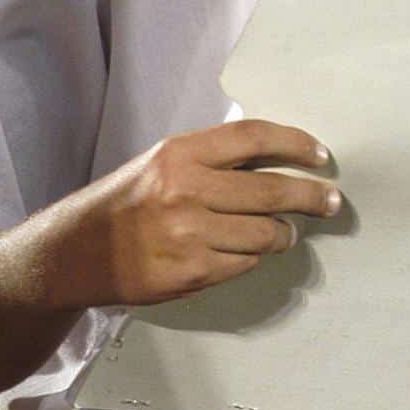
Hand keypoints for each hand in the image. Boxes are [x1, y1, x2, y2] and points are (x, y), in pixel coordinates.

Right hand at [42, 119, 341, 309]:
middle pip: (272, 190)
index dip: (296, 144)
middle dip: (311, 196)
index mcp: (181, 153)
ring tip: (285, 231)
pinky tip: (246, 252)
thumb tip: (277, 159)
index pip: (255, 137)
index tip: (321, 156)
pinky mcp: (191, 271)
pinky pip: (245, 263)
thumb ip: (213, 159)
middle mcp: (186, 189)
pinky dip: (253, 258)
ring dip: (283, 233)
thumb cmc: (126, 202)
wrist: (77, 251)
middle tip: (331, 201)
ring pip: (265, 233)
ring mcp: (190, 234)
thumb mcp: (162, 163)